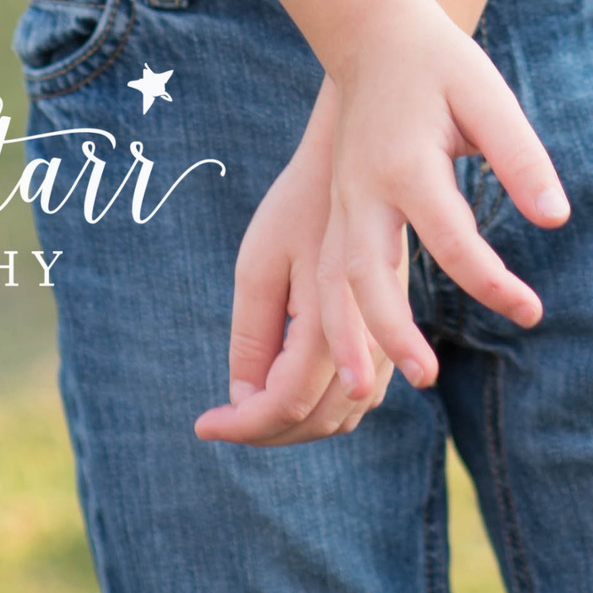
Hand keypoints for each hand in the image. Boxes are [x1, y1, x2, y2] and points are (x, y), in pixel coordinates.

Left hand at [194, 88, 394, 446]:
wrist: (355, 161)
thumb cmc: (298, 205)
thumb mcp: (258, 264)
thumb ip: (253, 337)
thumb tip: (244, 397)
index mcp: (329, 324)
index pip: (284, 405)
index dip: (240, 425)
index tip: (202, 424)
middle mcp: (367, 342)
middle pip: (315, 422)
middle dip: (263, 432)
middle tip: (219, 419)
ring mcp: (386, 339)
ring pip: (342, 417)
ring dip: (293, 426)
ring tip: (246, 409)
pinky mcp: (390, 331)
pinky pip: (360, 398)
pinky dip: (322, 409)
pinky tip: (284, 389)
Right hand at [318, 0, 568, 398]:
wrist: (373, 36)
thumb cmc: (440, 66)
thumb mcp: (488, 97)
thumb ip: (521, 158)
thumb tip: (556, 220)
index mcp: (406, 163)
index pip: (452, 239)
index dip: (495, 282)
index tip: (532, 309)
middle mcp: (362, 190)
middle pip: (366, 273)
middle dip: (390, 331)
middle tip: (426, 378)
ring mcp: (340, 202)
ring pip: (332, 282)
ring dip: (345, 336)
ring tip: (364, 393)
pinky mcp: (334, 211)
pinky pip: (326, 274)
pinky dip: (333, 318)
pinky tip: (355, 354)